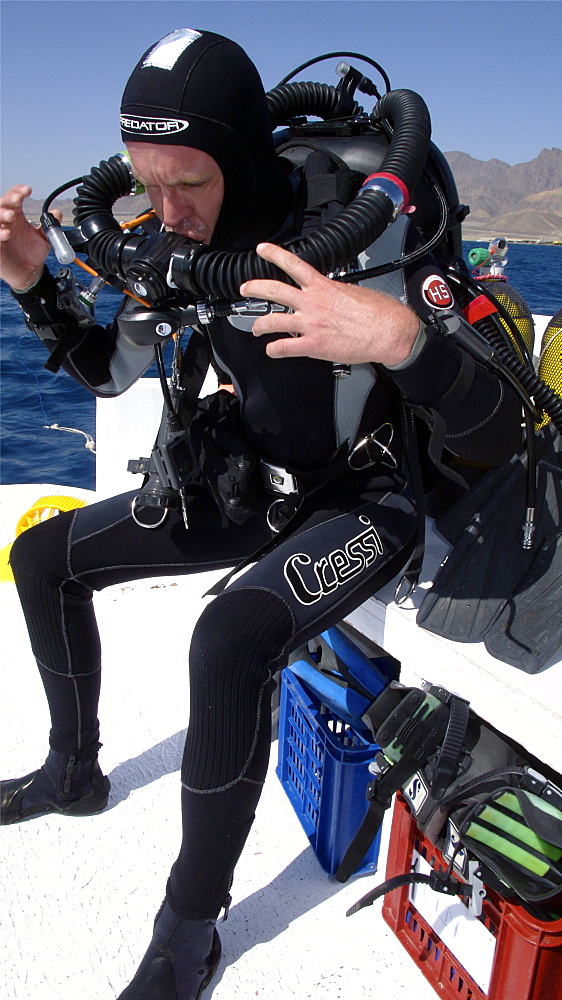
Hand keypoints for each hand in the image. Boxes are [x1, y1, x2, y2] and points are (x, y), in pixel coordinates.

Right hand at [0, 185, 60, 291]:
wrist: (30, 275)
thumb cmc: (33, 255)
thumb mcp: (44, 239)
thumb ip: (50, 226)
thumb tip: (57, 212)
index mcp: (17, 217)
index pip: (13, 198)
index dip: (18, 191)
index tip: (27, 191)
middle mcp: (7, 223)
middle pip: (2, 204)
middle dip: (8, 200)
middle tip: (18, 200)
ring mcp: (0, 233)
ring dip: (1, 214)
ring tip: (11, 216)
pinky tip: (6, 233)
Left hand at [239, 242, 419, 367]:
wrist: (389, 332)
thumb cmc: (379, 313)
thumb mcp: (355, 291)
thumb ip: (336, 292)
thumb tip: (333, 294)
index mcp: (324, 287)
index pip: (294, 265)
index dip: (274, 255)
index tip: (262, 250)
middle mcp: (313, 303)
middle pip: (275, 291)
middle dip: (255, 288)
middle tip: (245, 288)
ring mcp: (311, 324)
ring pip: (274, 321)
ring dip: (259, 324)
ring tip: (254, 327)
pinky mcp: (313, 345)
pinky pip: (286, 348)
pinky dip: (274, 350)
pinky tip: (272, 351)